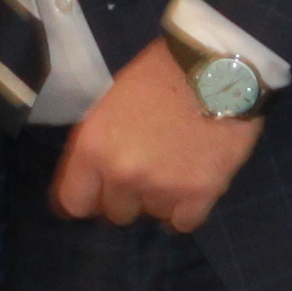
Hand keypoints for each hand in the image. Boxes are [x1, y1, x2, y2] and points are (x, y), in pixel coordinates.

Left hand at [49, 38, 259, 231]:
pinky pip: (183, 223)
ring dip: (159, 201)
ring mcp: (162, 187)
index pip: (75, 202)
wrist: (216, 67)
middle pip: (116, 214)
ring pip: (151, 217)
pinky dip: (185, 211)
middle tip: (144, 174)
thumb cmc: (159, 74)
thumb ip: (99, 143)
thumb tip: (94, 177)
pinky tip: (189, 189)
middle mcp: (123, 174)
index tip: (98, 194)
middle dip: (127, 198)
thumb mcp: (110, 102)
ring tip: (172, 172)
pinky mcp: (200, 194)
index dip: (88, 198)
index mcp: (94, 148)